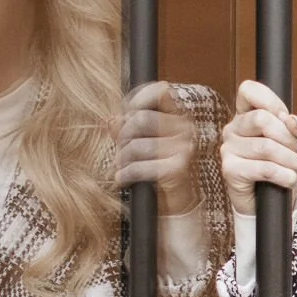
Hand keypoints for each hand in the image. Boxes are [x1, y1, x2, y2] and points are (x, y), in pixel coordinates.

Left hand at [118, 80, 201, 216]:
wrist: (178, 204)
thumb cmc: (159, 172)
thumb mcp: (141, 147)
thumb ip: (127, 130)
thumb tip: (110, 118)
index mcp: (179, 118)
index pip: (160, 92)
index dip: (137, 99)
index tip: (125, 114)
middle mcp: (185, 129)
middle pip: (141, 119)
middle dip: (124, 136)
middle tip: (121, 150)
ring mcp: (184, 149)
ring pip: (137, 144)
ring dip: (122, 159)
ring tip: (122, 168)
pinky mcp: (178, 169)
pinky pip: (139, 166)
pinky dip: (126, 175)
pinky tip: (124, 180)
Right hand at [219, 79, 296, 218]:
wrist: (277, 199)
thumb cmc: (284, 165)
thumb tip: (292, 121)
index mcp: (247, 114)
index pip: (249, 90)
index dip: (273, 102)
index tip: (286, 120)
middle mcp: (233, 128)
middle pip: (261, 119)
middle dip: (288, 138)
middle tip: (296, 152)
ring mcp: (229, 149)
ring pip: (266, 146)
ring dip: (290, 160)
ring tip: (294, 168)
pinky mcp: (230, 170)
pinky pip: (264, 168)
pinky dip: (284, 175)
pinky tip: (289, 180)